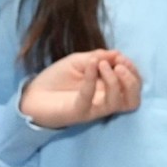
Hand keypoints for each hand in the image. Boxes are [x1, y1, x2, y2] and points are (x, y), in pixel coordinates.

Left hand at [19, 50, 140, 129]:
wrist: (32, 94)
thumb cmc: (58, 79)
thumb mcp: (80, 61)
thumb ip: (98, 57)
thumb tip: (117, 54)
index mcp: (109, 89)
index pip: (133, 86)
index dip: (133, 71)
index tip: (120, 56)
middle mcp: (105, 101)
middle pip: (134, 100)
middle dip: (132, 80)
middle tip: (119, 65)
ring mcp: (93, 109)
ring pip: (118, 103)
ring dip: (115, 81)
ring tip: (103, 65)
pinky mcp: (78, 113)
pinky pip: (88, 99)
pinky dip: (91, 79)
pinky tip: (90, 64)